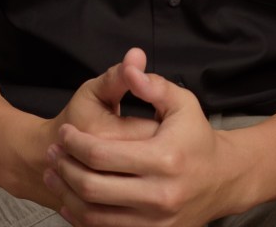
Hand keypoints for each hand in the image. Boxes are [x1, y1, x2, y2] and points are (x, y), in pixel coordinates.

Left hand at [43, 49, 239, 226]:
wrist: (222, 180)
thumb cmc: (196, 136)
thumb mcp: (181, 102)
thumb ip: (153, 85)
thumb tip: (129, 66)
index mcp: (164, 159)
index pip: (102, 155)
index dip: (75, 143)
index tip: (64, 133)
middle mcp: (159, 195)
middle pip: (93, 188)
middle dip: (65, 169)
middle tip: (53, 154)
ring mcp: (155, 222)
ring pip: (94, 216)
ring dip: (67, 195)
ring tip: (55, 175)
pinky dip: (83, 219)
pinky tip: (72, 201)